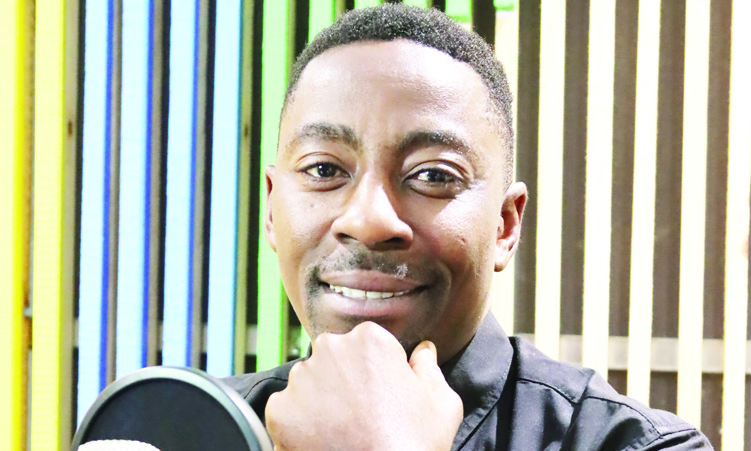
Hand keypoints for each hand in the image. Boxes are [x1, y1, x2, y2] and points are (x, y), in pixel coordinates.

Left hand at [265, 321, 463, 449]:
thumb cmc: (414, 446)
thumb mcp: (442, 404)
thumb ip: (429, 367)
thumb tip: (424, 350)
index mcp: (369, 340)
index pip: (365, 344)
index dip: (375, 370)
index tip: (381, 393)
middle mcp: (329, 349)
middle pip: (333, 358)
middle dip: (344, 379)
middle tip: (361, 413)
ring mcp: (301, 379)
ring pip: (308, 382)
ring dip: (321, 400)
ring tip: (342, 431)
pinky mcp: (279, 410)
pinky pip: (287, 410)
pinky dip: (300, 424)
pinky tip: (323, 441)